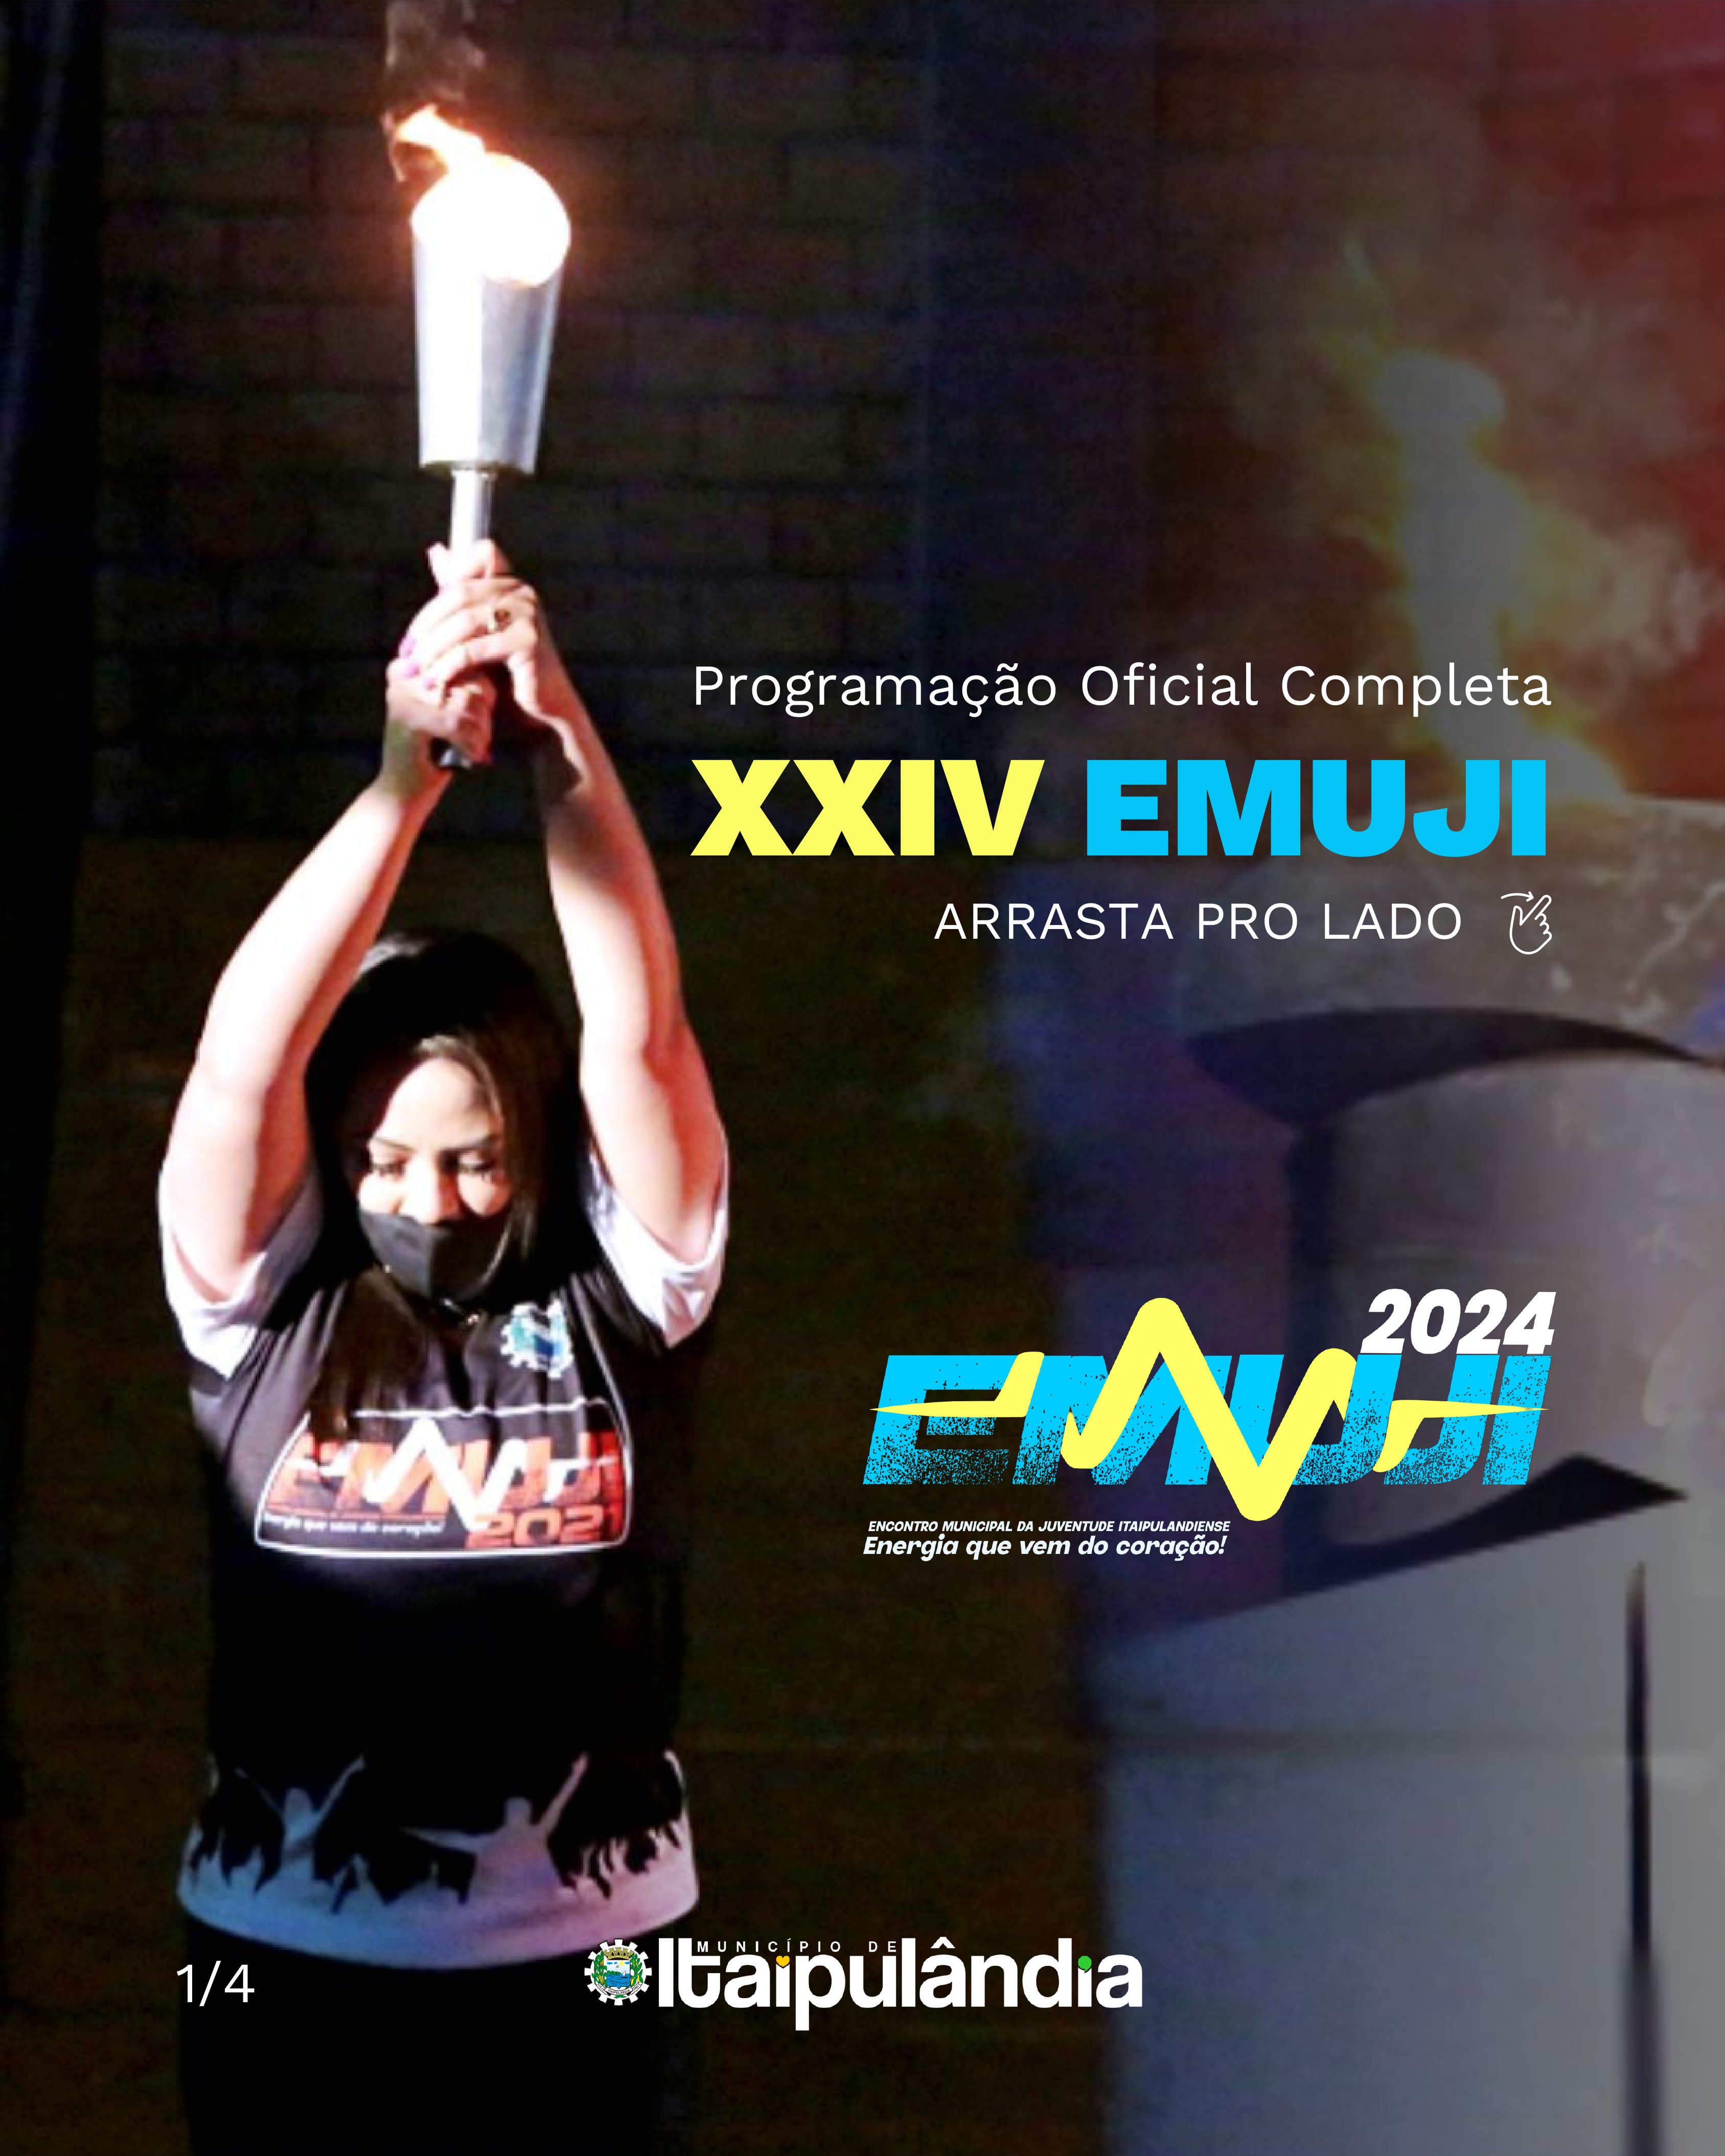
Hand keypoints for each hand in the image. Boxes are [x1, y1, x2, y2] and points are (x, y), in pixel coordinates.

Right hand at [381, 641, 495, 791]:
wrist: (403, 793)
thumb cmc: (435, 752)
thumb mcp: (451, 709)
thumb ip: (465, 683)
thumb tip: (495, 660)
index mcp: (413, 665)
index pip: (467, 660)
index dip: (484, 693)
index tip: (478, 720)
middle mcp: (404, 674)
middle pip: (471, 677)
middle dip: (485, 712)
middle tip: (481, 736)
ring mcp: (403, 695)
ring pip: (468, 700)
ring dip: (482, 730)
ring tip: (476, 747)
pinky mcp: (408, 718)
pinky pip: (458, 722)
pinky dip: (472, 743)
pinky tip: (473, 756)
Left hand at [411, 539, 583, 748]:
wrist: (542, 712)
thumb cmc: (507, 673)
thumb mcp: (477, 629)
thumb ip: (458, 595)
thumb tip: (435, 550)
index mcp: (510, 583)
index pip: (475, 557)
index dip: (444, 582)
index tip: (420, 627)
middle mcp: (522, 592)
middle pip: (458, 593)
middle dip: (425, 625)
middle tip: (406, 654)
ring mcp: (527, 615)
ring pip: (463, 622)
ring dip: (432, 649)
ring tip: (414, 671)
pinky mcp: (528, 642)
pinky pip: (474, 649)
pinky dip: (449, 666)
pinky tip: (434, 682)